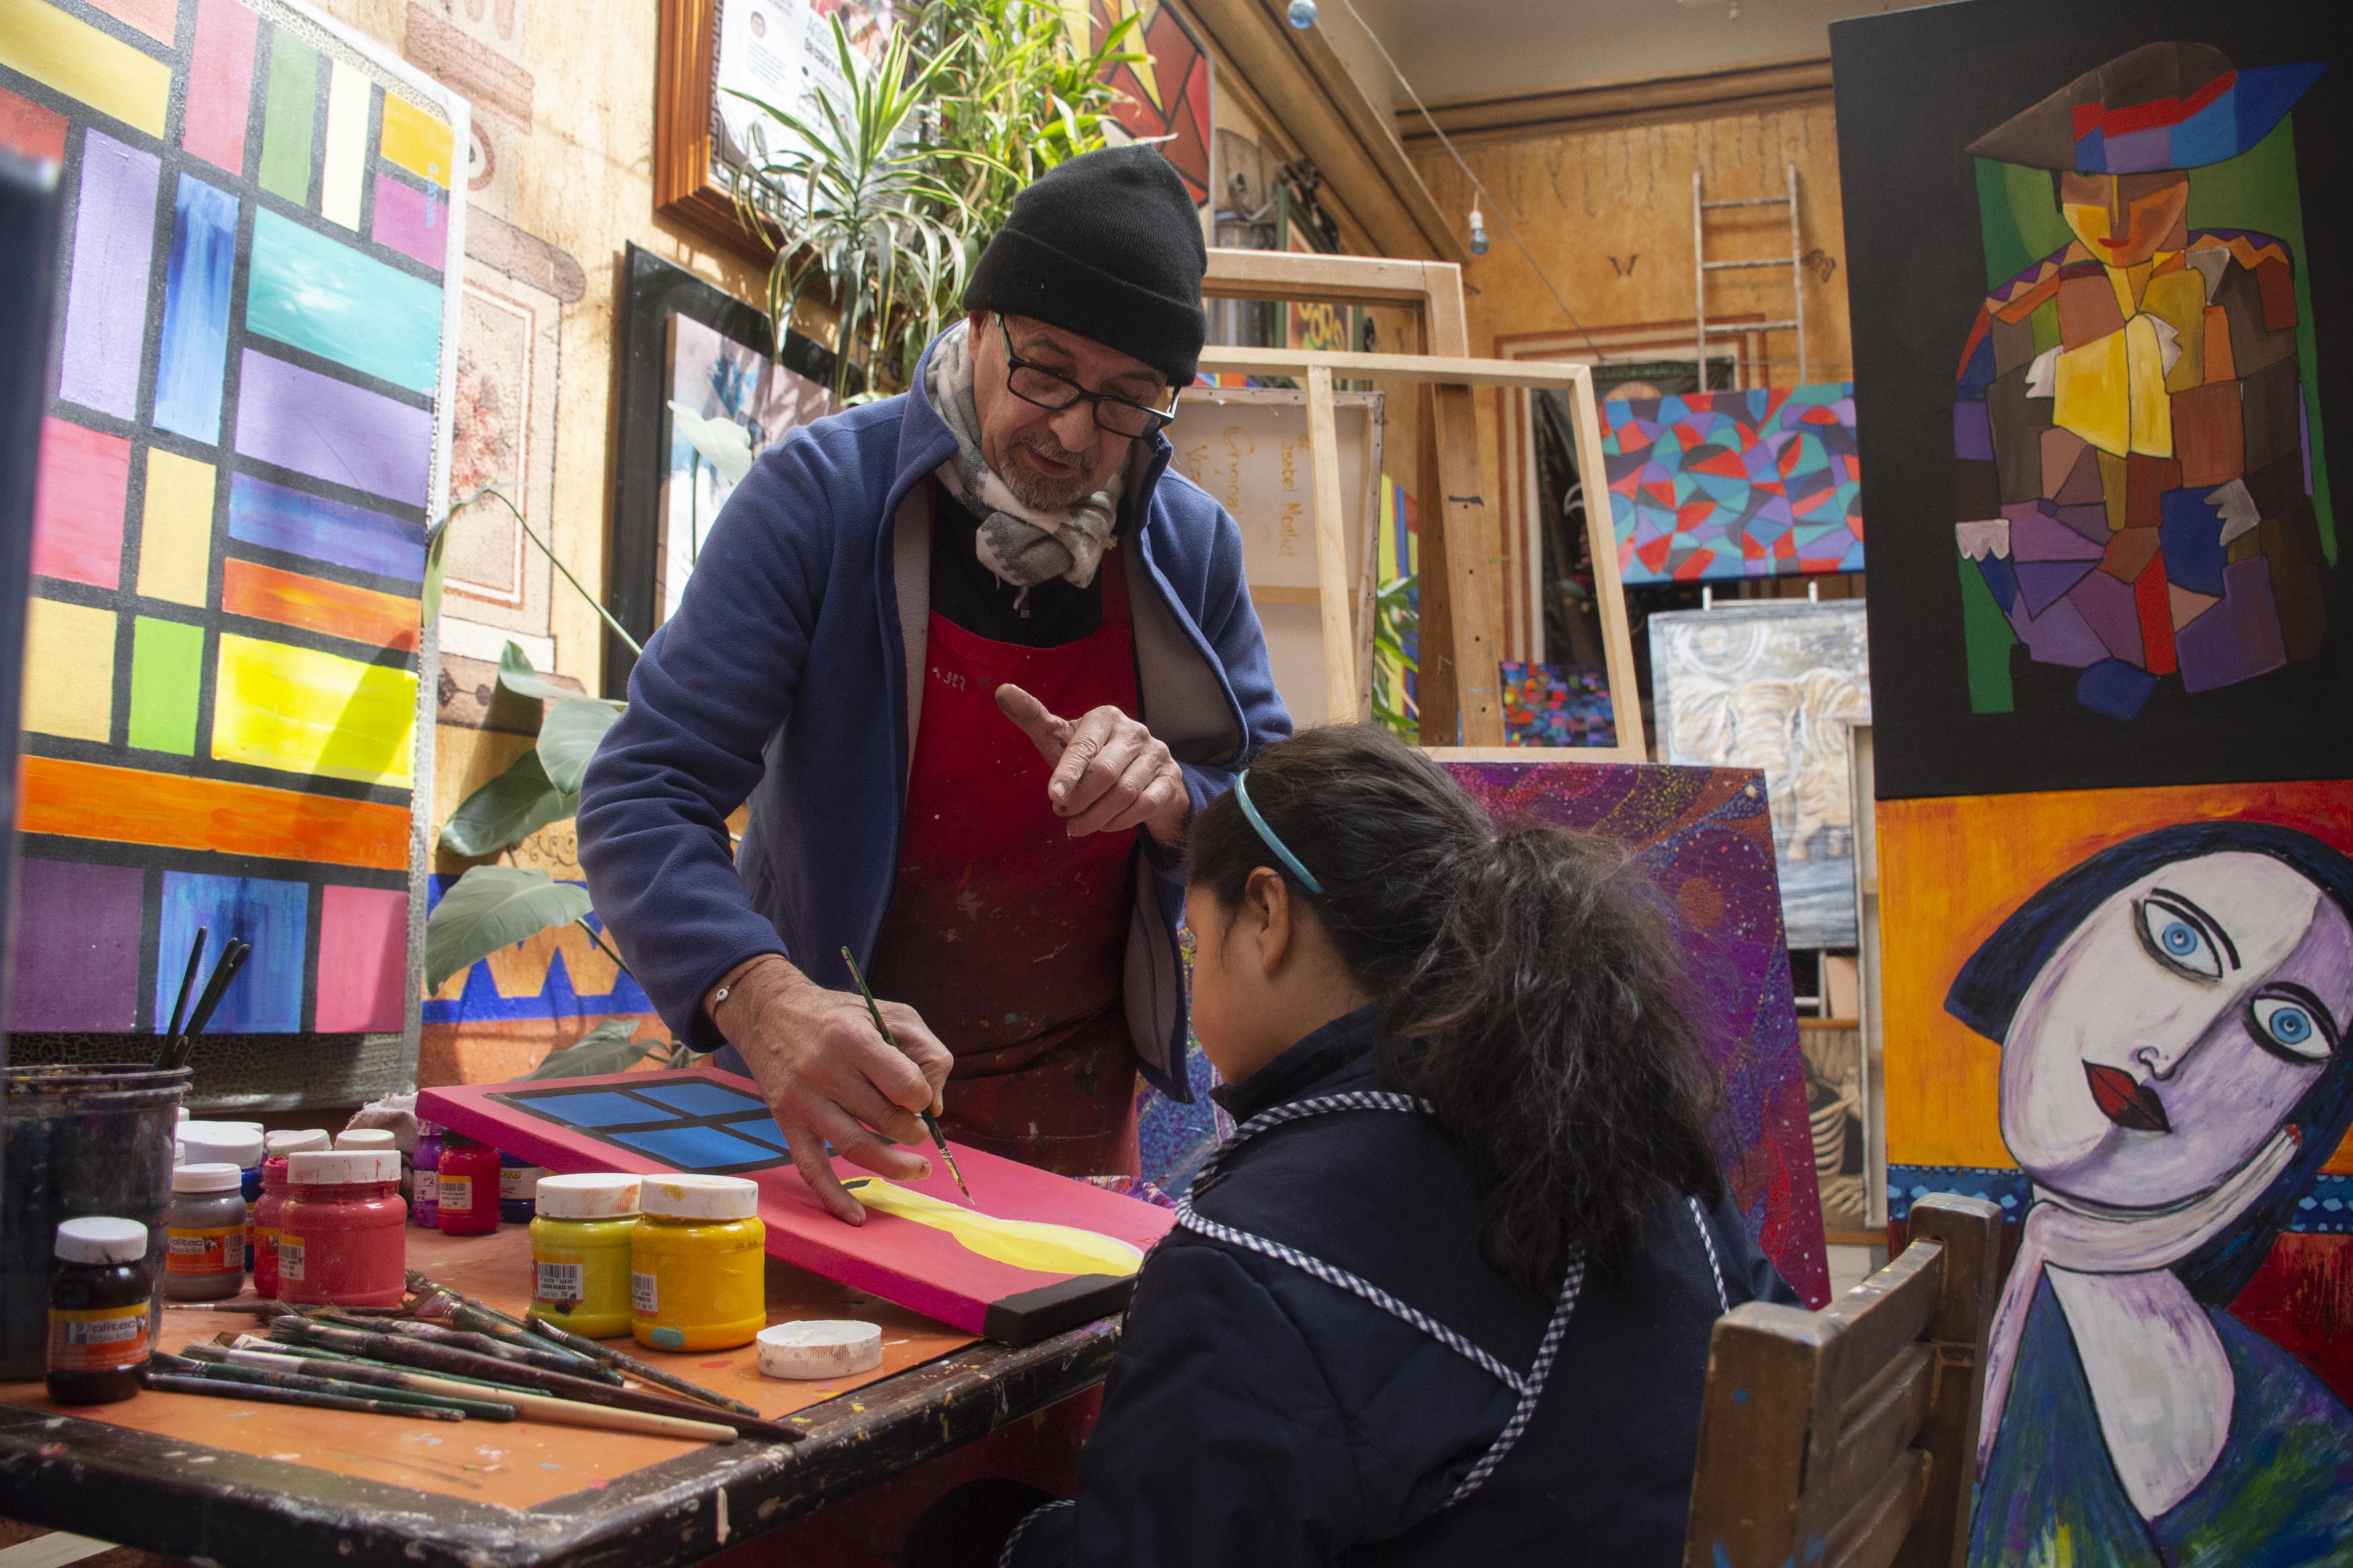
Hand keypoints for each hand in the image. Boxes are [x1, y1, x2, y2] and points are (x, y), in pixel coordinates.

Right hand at [705, 955, 952, 1224]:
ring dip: (894, 1165)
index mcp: (854, 1038)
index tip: (920, 1097)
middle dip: (913, 1132)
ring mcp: (803, 1099)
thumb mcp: (890, 1012)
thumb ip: (925, 1052)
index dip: (922, 1097)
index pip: (904, 1084)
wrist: (770, 1012)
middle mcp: (825, 1069)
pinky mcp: (787, 1122)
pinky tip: (857, 1216)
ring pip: (856, 1148)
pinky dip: (834, 1197)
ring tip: (917, 1168)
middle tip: (918, 1131)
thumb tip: (936, 1106)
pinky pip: (811, 1169)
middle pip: (884, 1119)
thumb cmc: (841, 1015)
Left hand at [995, 683, 1188, 847]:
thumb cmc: (1092, 756)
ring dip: (1096, 816)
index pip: (1084, 747)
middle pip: (1105, 773)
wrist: (1142, 776)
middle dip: (1080, 800)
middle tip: (1063, 813)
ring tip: (1077, 825)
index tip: (1054, 797)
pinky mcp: (1171, 780)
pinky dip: (1119, 822)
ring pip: (1125, 793)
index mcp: (1106, 716)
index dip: (1067, 774)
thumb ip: (1034, 719)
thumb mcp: (1062, 740)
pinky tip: (1104, 825)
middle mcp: (1135, 731)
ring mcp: (1157, 754)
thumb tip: (1001, 691)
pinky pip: (1145, 806)